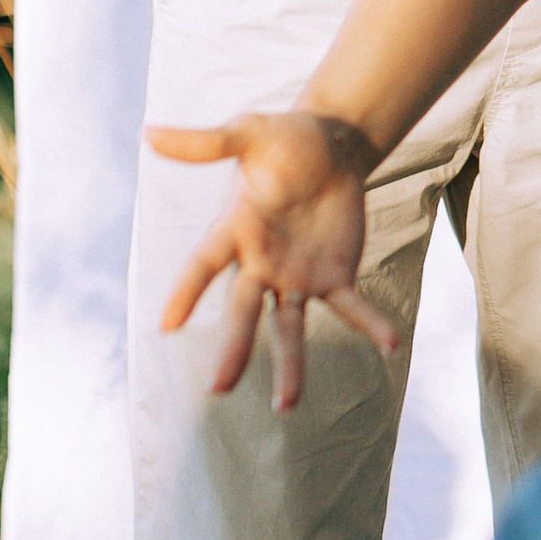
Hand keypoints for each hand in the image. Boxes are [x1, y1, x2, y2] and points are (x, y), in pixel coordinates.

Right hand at [150, 108, 394, 411]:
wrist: (333, 145)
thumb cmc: (284, 140)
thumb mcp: (248, 133)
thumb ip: (204, 142)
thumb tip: (148, 134)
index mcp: (235, 229)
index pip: (204, 264)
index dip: (187, 292)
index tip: (167, 325)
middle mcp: (260, 262)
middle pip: (243, 311)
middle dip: (234, 349)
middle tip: (218, 389)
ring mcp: (295, 275)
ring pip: (287, 326)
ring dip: (289, 365)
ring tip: (287, 406)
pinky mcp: (333, 275)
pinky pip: (350, 306)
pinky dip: (371, 324)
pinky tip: (391, 343)